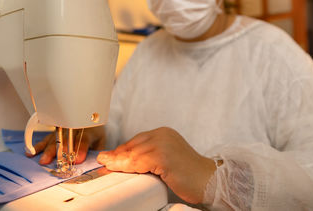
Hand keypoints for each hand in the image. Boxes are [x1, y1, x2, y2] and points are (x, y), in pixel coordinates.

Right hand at [26, 126, 104, 164]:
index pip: (84, 139)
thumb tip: (93, 161)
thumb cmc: (95, 134)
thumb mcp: (101, 142)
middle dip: (61, 151)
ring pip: (54, 138)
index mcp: (89, 129)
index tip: (78, 159)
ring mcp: (63, 128)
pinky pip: (46, 138)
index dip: (81, 149)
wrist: (92, 121)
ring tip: (43, 160)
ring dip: (48, 150)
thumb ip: (96, 150)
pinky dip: (38, 146)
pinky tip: (31, 152)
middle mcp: (74, 127)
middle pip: (66, 139)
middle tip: (58, 162)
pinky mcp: (55, 131)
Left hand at [97, 127, 215, 203]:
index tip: (108, 157)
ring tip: (106, 165)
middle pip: (133, 145)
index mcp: (164, 133)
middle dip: (117, 155)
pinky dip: (127, 166)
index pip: (137, 141)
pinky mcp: (164, 156)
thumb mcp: (165, 161)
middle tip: (103, 161)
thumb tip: (123, 161)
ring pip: (134, 153)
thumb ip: (147, 158)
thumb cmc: (189, 174)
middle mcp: (163, 134)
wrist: (210, 179)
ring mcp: (164, 144)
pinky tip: (117, 168)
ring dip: (118, 161)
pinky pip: (140, 161)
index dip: (121, 150)